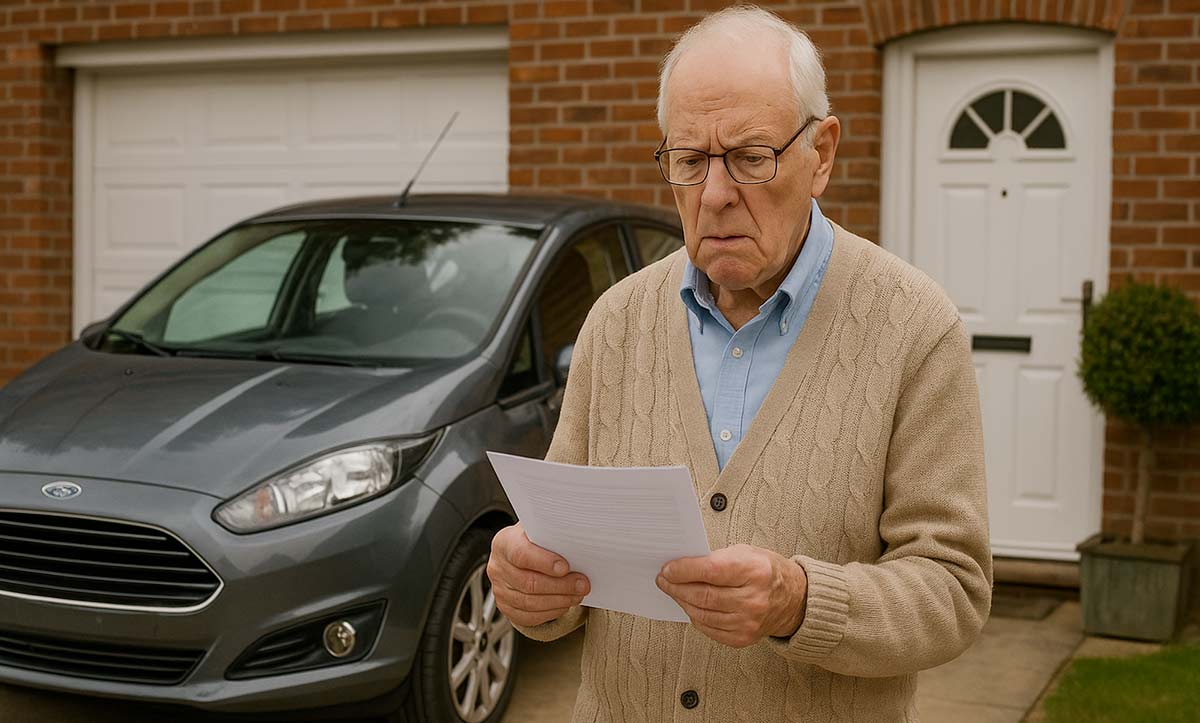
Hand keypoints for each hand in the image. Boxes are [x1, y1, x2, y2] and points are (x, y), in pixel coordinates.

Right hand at [487, 522, 590, 627]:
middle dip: (560, 586)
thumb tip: (577, 540)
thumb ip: (552, 535)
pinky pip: (528, 617)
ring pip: (530, 603)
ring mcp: (499, 590)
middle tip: (582, 584)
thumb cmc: (535, 540)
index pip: (521, 554)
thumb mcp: (541, 530)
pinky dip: (550, 612)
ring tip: (577, 595)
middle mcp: (497, 567)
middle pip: (528, 583)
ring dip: (558, 601)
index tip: (565, 567)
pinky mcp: (506, 607)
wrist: (522, 554)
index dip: (544, 562)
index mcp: (504, 543)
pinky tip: (564, 604)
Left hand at [656, 544, 807, 647]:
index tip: (667, 569)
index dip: (683, 570)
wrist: (794, 599)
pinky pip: (708, 628)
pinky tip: (690, 605)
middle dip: (676, 586)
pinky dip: (695, 616)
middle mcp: (754, 599)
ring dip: (682, 601)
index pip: (710, 571)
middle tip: (664, 579)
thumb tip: (682, 565)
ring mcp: (748, 622)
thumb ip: (716, 559)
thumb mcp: (746, 553)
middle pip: (702, 595)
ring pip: (702, 613)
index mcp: (755, 571)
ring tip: (673, 591)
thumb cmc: (767, 572)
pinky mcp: (743, 638)